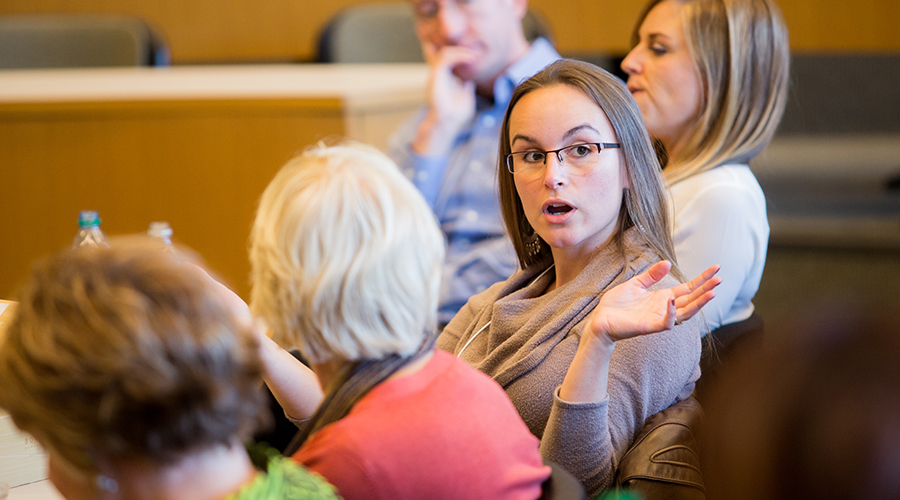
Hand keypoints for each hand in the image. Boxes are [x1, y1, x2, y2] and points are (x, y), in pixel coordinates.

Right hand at [411, 42, 476, 155]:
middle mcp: (439, 74)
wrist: (449, 123)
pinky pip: (444, 59)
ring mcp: (436, 75)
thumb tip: (470, 80)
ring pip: (444, 52)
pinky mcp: (435, 77)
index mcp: (445, 77)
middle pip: (446, 52)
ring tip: (473, 55)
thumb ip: (466, 86)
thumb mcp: (466, 96)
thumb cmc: (456, 113)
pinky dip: (458, 56)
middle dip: (462, 49)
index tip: (476, 56)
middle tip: (476, 53)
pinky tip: (469, 59)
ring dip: (460, 51)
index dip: (462, 54)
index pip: (450, 58)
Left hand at [586, 261, 720, 343]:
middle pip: (692, 299)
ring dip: (698, 303)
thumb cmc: (617, 304)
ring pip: (685, 312)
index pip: (688, 288)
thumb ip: (652, 275)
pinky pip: (666, 322)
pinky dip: (671, 312)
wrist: (600, 320)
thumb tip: (668, 263)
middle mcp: (665, 308)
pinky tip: (674, 300)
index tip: (716, 268)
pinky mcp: (650, 326)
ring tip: (712, 292)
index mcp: (663, 297)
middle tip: (720, 279)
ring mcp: (659, 318)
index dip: (702, 279)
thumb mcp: (636, 284)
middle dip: (706, 290)